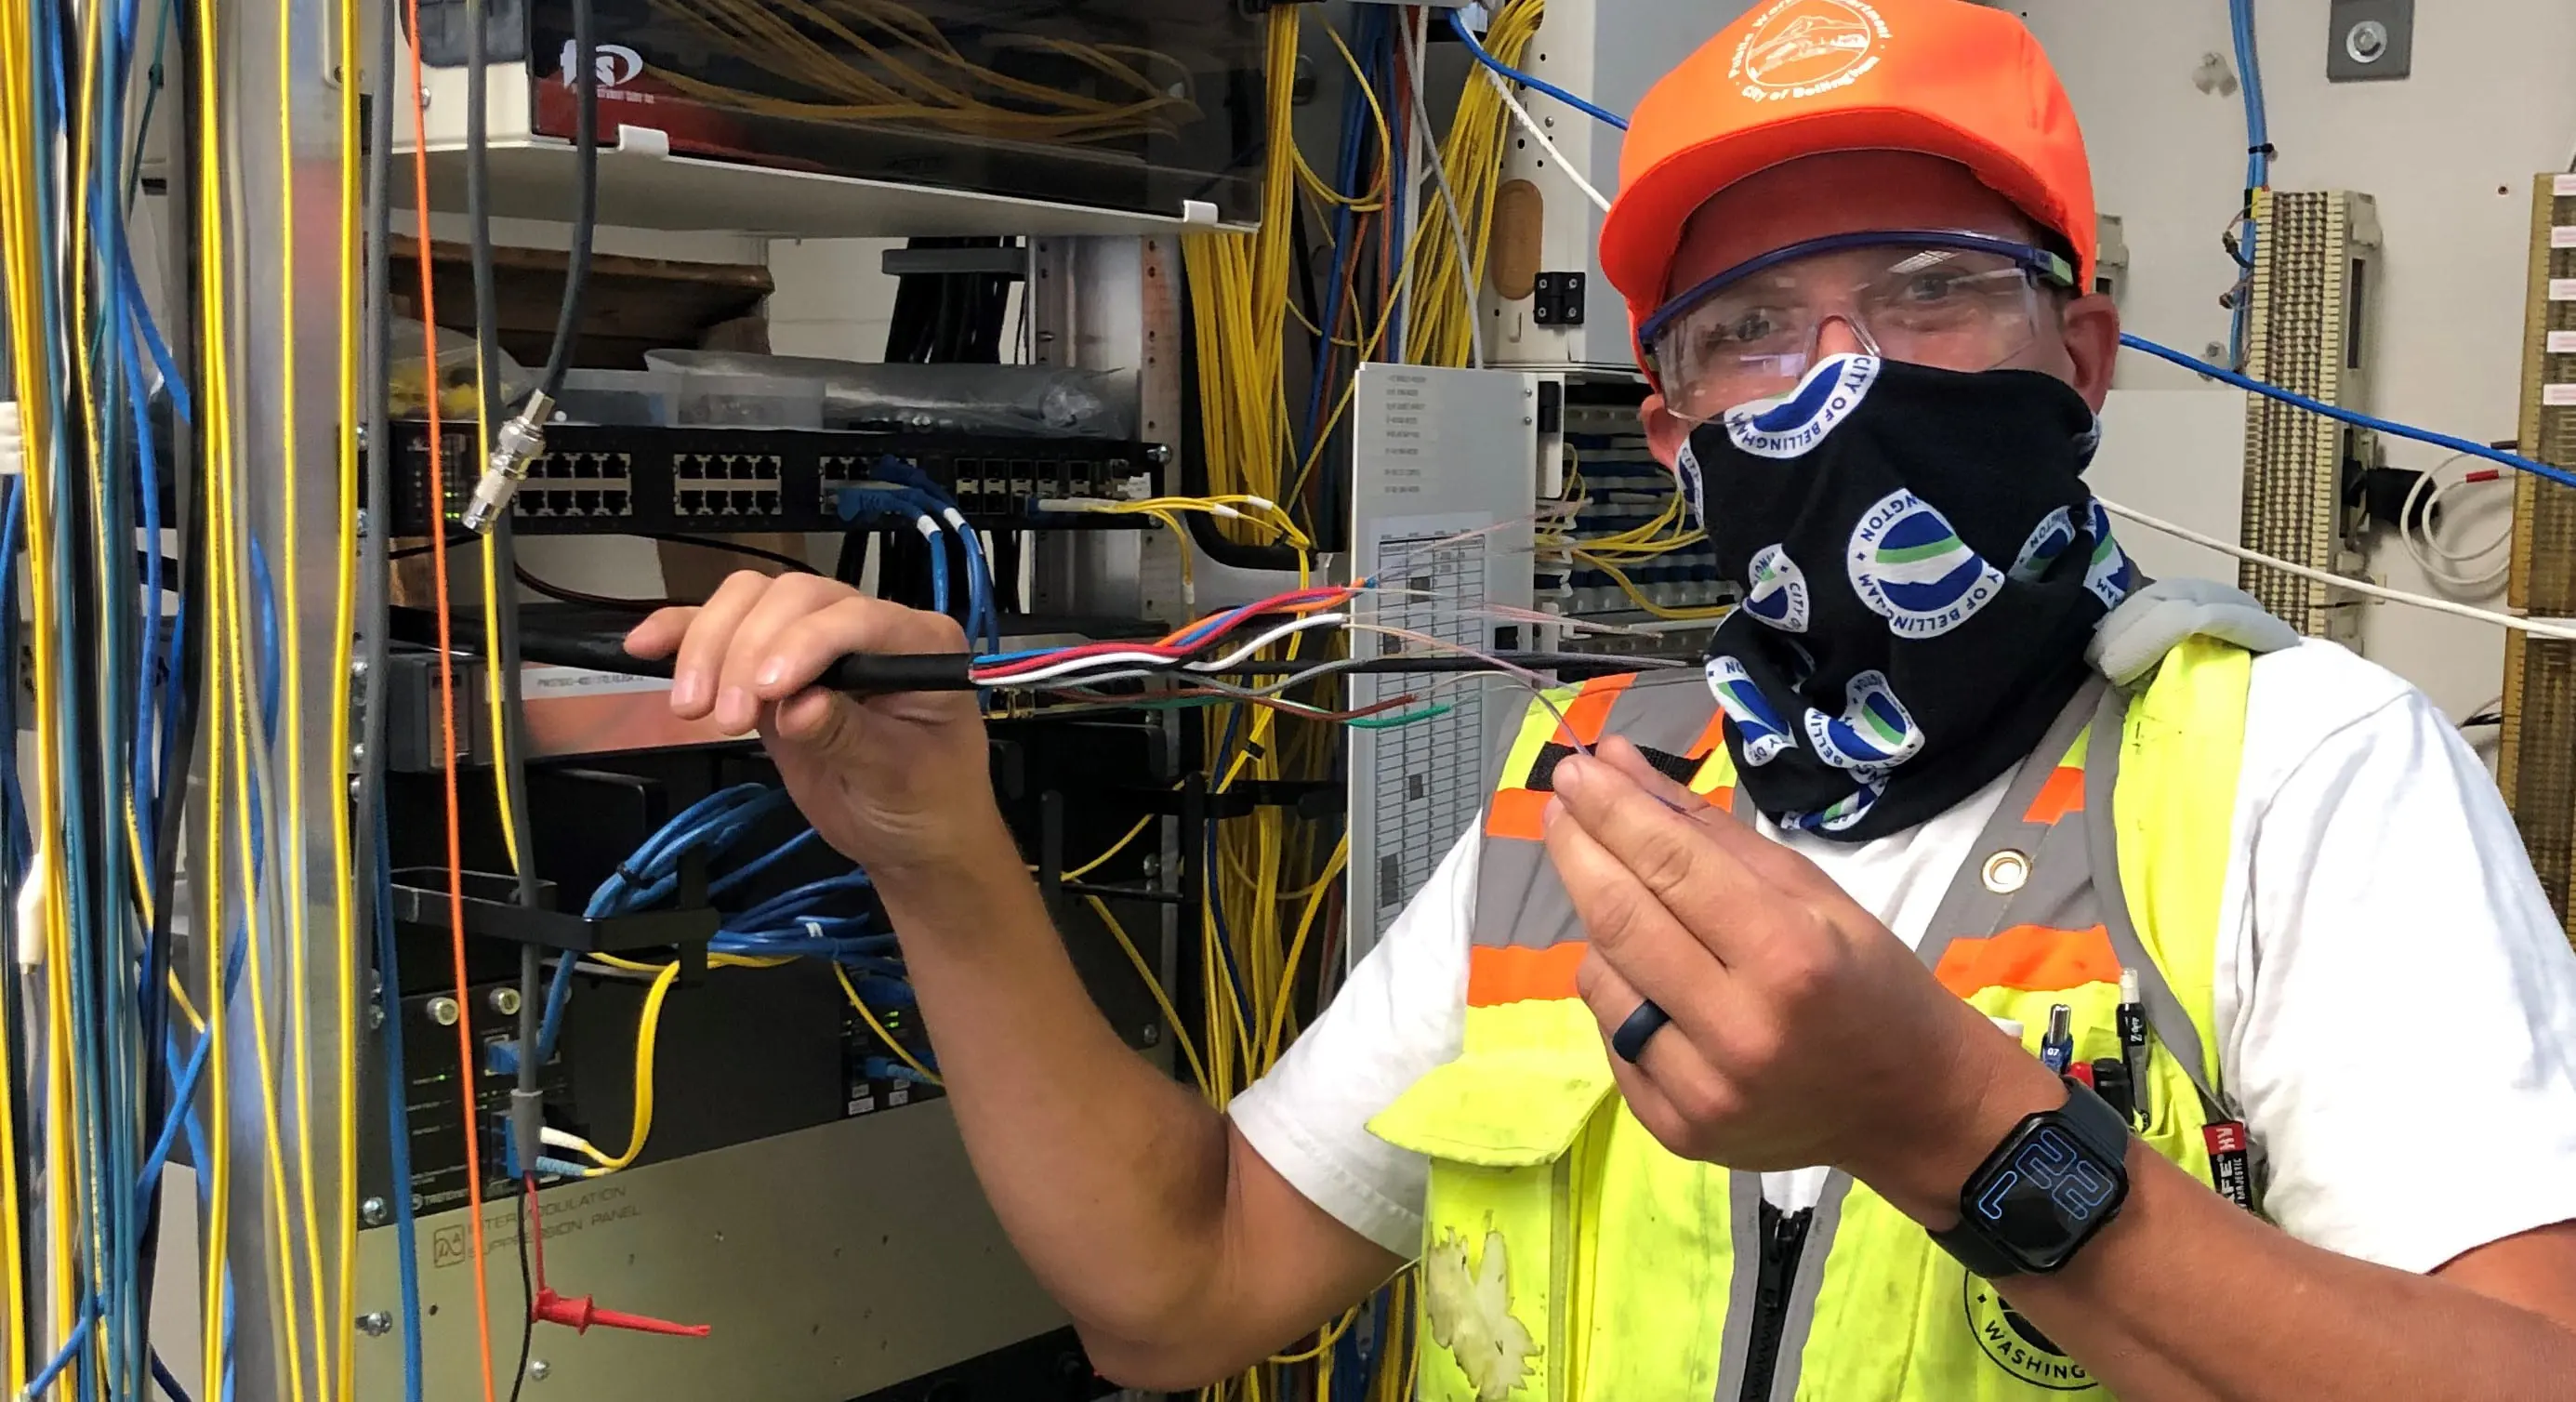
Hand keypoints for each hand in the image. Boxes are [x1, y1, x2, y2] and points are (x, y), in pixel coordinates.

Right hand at [624, 571, 1005, 880]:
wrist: (912, 841)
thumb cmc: (926, 806)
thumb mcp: (896, 778)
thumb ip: (846, 735)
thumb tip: (796, 708)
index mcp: (921, 642)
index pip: (855, 617)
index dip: (805, 643)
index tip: (769, 692)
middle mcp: (869, 627)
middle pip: (793, 597)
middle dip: (746, 650)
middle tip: (725, 719)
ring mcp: (816, 642)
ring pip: (751, 603)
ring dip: (710, 646)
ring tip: (694, 709)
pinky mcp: (774, 667)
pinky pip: (726, 633)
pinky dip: (684, 633)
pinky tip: (647, 645)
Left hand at [1541, 737, 2062, 1225]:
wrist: (1907, 1106)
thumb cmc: (1867, 982)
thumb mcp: (1809, 892)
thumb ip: (1704, 830)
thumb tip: (1617, 767)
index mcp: (1788, 958)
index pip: (1671, 866)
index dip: (1611, 810)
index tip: (1575, 769)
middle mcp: (1738, 1029)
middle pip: (1620, 920)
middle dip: (1578, 849)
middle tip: (1561, 805)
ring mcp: (1702, 1090)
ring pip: (1600, 979)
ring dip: (1600, 927)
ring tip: (1638, 908)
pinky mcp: (1675, 1129)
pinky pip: (1611, 1035)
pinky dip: (1618, 993)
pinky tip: (1654, 979)